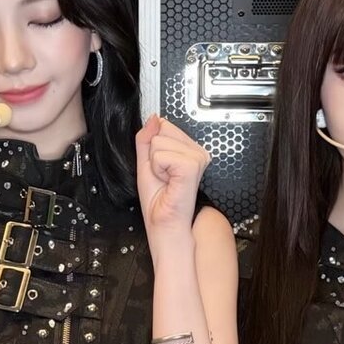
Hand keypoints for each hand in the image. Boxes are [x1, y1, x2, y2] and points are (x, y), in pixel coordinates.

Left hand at [135, 115, 210, 242]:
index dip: (154, 148)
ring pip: (159, 142)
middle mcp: (197, 152)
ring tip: (166, 180)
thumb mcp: (146, 163)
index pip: (164, 125)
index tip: (161, 168)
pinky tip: (168, 181)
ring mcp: (197, 157)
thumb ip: (147, 138)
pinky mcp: (192, 165)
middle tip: (163, 176)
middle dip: (154, 156)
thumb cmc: (159, 202)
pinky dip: (158, 169)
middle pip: (161, 130)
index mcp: (189, 150)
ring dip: (155, 164)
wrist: (165, 225)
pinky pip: (161, 154)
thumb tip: (153, 118)